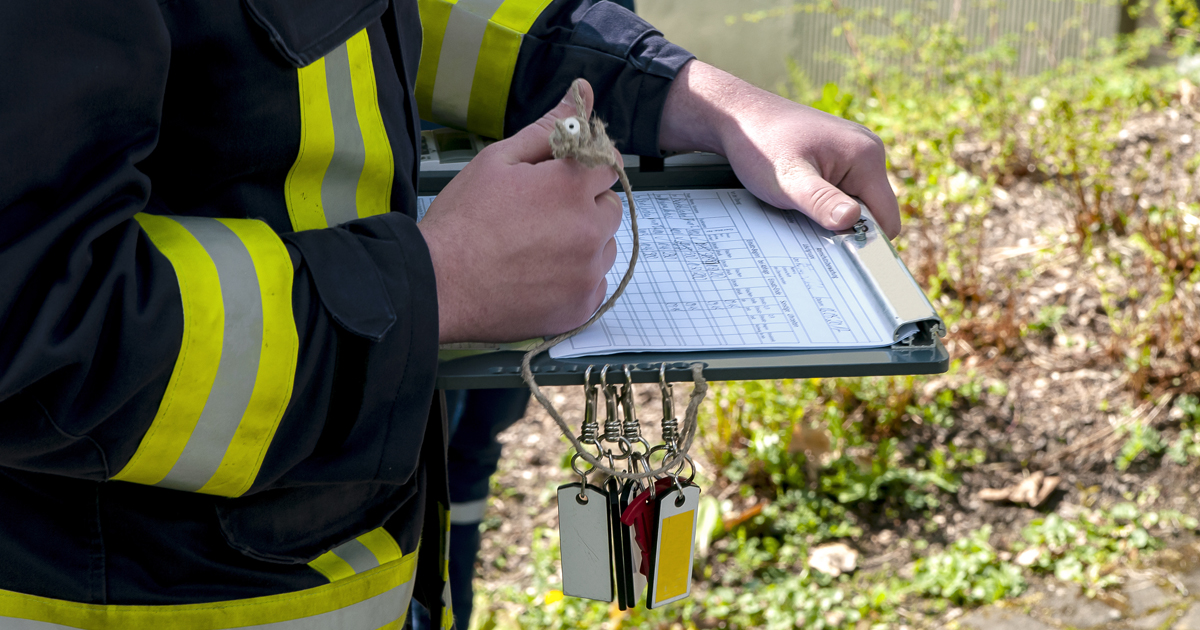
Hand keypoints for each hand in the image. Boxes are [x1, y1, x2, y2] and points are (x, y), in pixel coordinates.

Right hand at [419, 80, 622, 343]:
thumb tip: (583, 92)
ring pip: (605, 246)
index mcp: (573, 186)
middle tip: (538, 217)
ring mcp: (588, 273)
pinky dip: (576, 278)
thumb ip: (548, 127)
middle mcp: (590, 229)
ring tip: (535, 248)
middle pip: (608, 207)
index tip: (557, 181)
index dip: (581, 170)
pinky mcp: (582, 307)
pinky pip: (595, 283)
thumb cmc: (463, 219)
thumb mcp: (499, 160)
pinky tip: (540, 274)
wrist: (439, 286)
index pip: (608, 165)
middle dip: (583, 206)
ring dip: (583, 242)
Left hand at [658, 61, 900, 237]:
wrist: (737, 116)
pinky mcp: (839, 156)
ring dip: (832, 215)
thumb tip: (853, 220)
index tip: (835, 250)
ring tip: (800, 208)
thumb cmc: (760, 144)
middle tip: (809, 228)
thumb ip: (821, 201)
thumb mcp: (788, 180)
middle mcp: (868, 151)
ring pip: (855, 202)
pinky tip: (799, 197)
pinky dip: (824, 202)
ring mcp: (854, 152)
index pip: (887, 217)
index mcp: (866, 156)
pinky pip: (842, 190)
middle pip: (872, 212)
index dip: (866, 239)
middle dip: (845, 226)